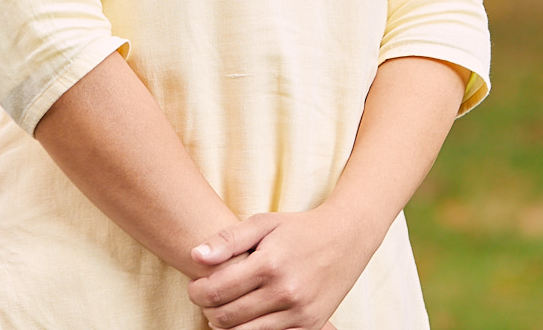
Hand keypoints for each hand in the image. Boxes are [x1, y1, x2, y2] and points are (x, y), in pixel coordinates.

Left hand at [186, 207, 377, 329]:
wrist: (347, 238)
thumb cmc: (300, 229)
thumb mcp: (264, 223)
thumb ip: (228, 239)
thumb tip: (195, 256)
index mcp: (270, 263)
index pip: (216, 291)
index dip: (196, 291)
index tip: (196, 285)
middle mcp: (285, 291)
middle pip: (226, 317)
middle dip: (208, 309)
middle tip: (209, 296)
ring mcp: (299, 312)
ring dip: (227, 324)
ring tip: (227, 306)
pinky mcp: (310, 325)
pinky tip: (250, 316)